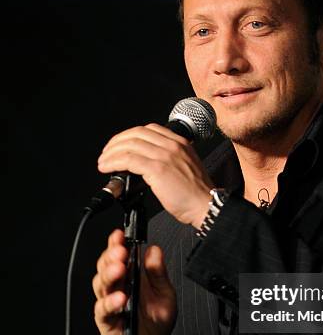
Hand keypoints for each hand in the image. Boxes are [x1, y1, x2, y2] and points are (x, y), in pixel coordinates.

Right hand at [92, 229, 176, 334]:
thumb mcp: (165, 294)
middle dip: (111, 256)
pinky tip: (119, 298)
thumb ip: (158, 273)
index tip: (119, 234)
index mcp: (131, 274)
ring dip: (109, 275)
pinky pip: (103, 309)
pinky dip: (109, 302)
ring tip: (119, 270)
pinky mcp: (106, 320)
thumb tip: (154, 250)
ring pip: (101, 284)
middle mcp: (117, 285)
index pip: (119, 254)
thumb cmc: (157, 319)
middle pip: (106, 266)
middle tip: (120, 251)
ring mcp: (109, 301)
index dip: (116, 243)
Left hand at [97, 124, 213, 227]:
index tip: (121, 144)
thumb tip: (145, 163)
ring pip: (129, 145)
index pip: (149, 129)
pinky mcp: (157, 169)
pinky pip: (128, 160)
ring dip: (111, 153)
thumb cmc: (197, 193)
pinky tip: (107, 168)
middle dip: (117, 142)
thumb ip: (170, 159)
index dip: (130, 135)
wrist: (206, 205)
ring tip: (103, 162)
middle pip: (136, 133)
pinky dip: (113, 162)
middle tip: (107, 152)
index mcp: (180, 142)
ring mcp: (165, 156)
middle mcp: (172, 145)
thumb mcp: (186, 166)